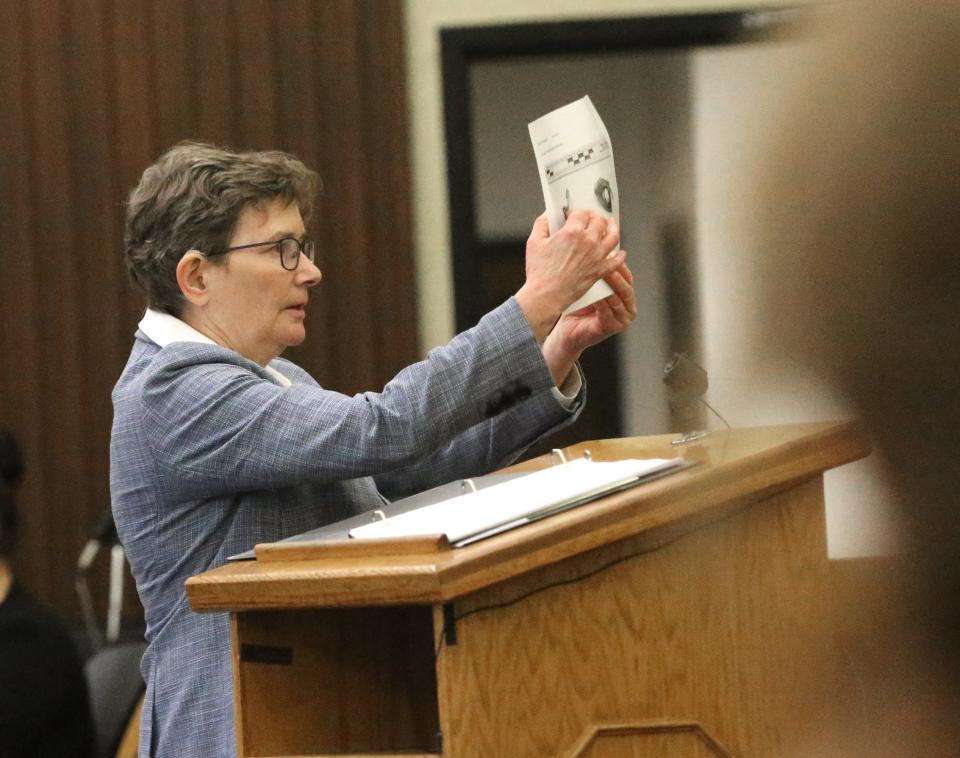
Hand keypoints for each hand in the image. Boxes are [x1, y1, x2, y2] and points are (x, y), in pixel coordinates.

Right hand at [515, 210, 622, 340]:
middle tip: (592, 218)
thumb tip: (548, 215)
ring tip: (610, 226)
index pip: (581, 213)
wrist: (546, 295)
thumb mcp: (534, 242)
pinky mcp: (600, 270)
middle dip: (595, 216)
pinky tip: (620, 253)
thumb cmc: (540, 272)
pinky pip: (616, 261)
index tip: (573, 216)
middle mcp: (588, 242)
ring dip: (613, 229)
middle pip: (599, 221)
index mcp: (572, 232)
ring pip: (613, 236)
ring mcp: (596, 256)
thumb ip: (542, 223)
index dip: (576, 212)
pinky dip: (620, 256)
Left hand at [541, 261, 636, 386]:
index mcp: (625, 296)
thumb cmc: (577, 308)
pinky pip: (607, 313)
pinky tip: (595, 295)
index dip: (619, 265)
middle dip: (616, 274)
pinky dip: (601, 303)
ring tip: (601, 274)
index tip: (609, 252)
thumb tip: (595, 246)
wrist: (567, 332)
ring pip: (618, 299)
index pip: (627, 277)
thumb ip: (595, 272)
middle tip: (607, 261)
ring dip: (610, 286)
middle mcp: (628, 308)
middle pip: (626, 287)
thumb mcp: (588, 286)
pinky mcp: (612, 328)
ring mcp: (622, 320)